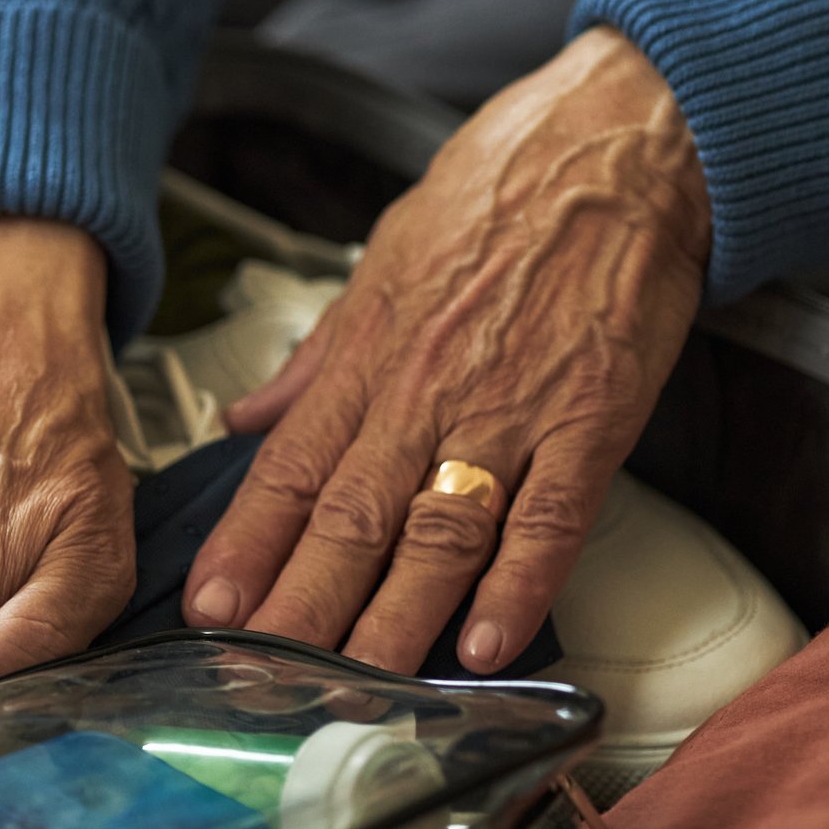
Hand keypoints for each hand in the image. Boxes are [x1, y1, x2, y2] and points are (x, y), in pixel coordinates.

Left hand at [182, 27, 708, 674]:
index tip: (211, 606)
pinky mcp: (593, 419)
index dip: (248, 545)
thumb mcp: (388, 252)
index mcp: (376, 348)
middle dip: (302, 606)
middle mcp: (432, 386)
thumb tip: (252, 416)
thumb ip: (322, 351)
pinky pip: (550, 518)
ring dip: (395, 619)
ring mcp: (512, 408)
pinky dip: (519, 585)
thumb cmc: (505, 187)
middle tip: (264, 677)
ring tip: (359, 685)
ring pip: (439, 533)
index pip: (292, 467)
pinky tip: (487, 644)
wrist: (618, 143)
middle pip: (352, 516)